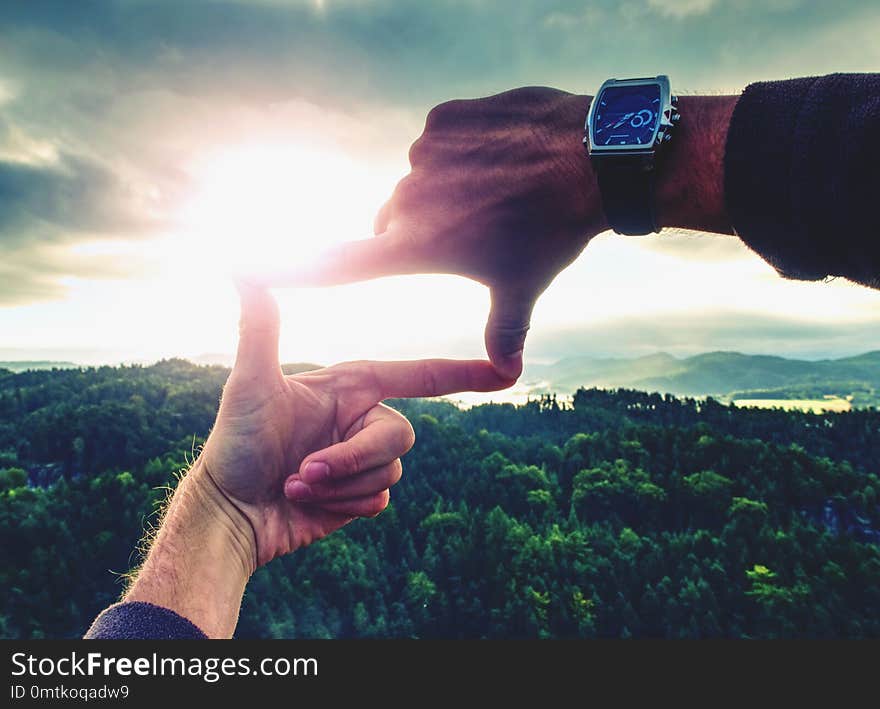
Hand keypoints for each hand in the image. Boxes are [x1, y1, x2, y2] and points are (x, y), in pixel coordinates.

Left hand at [204, 282, 510, 567]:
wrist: (230, 512)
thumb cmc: (234, 443)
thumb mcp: (249, 384)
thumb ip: (260, 328)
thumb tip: (243, 267)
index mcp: (350, 387)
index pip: (417, 376)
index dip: (462, 373)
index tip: (506, 370)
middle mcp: (361, 420)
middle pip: (400, 437)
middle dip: (352, 458)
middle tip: (304, 470)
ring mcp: (362, 460)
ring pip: (390, 474)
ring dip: (339, 485)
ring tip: (295, 485)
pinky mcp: (359, 497)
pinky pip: (378, 503)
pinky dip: (340, 507)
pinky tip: (307, 504)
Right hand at [267, 87, 603, 378]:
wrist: (592, 158)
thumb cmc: (552, 232)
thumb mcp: (522, 288)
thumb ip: (503, 330)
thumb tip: (507, 372)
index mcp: (415, 247)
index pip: (336, 263)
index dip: (285, 267)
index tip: (239, 264)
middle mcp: (406, 201)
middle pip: (392, 223)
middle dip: (418, 233)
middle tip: (468, 235)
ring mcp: (423, 155)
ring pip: (418, 182)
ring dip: (443, 191)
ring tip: (495, 197)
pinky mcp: (442, 119)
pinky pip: (439, 143)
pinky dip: (459, 154)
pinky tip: (498, 159)